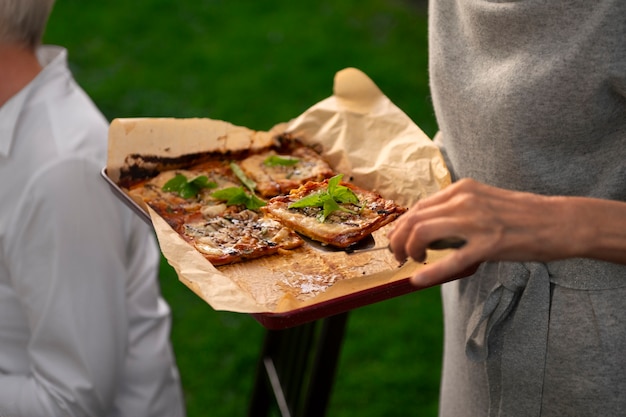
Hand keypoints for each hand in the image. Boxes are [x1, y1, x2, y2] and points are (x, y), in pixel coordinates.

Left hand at [388, 178, 580, 287]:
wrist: (559, 221)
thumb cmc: (520, 216)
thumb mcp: (482, 202)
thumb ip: (455, 211)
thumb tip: (427, 231)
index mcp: (461, 189)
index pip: (418, 207)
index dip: (401, 227)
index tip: (397, 241)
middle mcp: (464, 200)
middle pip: (414, 218)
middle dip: (397, 240)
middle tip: (397, 256)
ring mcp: (476, 221)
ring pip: (423, 232)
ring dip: (409, 250)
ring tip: (412, 263)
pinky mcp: (489, 244)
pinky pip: (452, 260)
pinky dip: (431, 272)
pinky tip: (417, 280)